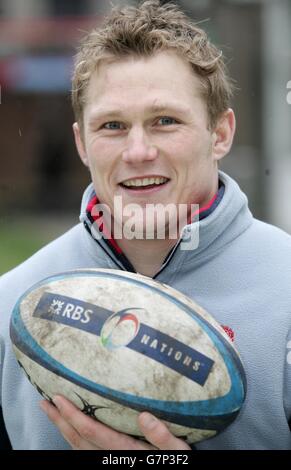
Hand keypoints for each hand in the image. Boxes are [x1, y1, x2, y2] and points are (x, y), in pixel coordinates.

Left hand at [40, 395, 190, 449]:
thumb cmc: (176, 462)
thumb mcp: (176, 451)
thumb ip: (162, 436)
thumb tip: (144, 416)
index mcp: (125, 450)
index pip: (91, 430)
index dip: (72, 414)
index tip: (58, 398)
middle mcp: (111, 457)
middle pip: (77, 439)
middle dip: (59, 420)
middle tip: (44, 402)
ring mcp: (109, 461)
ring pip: (77, 446)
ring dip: (62, 428)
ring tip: (50, 412)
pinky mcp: (111, 460)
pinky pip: (84, 450)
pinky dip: (72, 437)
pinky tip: (69, 428)